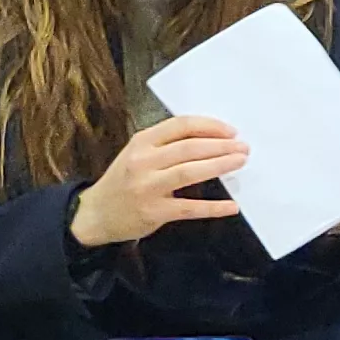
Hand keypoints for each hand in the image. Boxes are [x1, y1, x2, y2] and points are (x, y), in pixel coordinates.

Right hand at [67, 116, 246, 245]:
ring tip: (240, 162)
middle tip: (244, 148)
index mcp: (142, 141)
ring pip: (190, 172)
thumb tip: (212, 139)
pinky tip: (232, 206)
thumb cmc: (124, 180)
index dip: (210, 126)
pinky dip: (213, 207)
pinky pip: (190, 208)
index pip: (181, 125)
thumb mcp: (137, 153)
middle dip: (221, 146)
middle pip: (190, 148)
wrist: (95, 214)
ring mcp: (148, 187)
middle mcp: (143, 161)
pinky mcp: (154, 212)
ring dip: (220, 165)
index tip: (232, 131)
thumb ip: (167, 145)